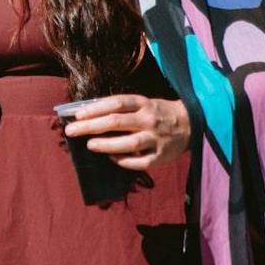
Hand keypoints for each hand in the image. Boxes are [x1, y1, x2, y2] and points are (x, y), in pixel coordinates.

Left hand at [61, 94, 191, 170]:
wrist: (193, 123)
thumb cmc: (159, 113)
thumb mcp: (144, 104)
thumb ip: (122, 109)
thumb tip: (88, 115)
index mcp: (144, 103)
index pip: (116, 103)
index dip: (95, 108)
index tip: (77, 115)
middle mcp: (149, 119)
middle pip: (117, 122)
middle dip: (91, 126)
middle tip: (71, 131)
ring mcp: (157, 138)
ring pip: (129, 142)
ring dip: (106, 144)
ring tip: (90, 145)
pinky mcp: (163, 155)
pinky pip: (141, 161)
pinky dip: (125, 161)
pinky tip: (112, 158)